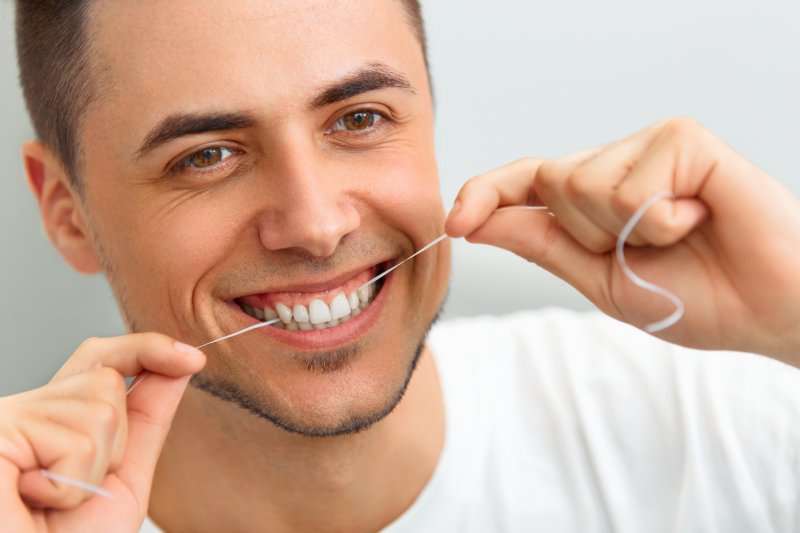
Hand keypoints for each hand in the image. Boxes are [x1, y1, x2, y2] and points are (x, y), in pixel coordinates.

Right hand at [0, 334, 205, 531]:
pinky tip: (32, 499)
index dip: (146, 350)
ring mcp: (8, 416)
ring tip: (49, 501)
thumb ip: (148, 421)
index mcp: (56, 418)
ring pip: (99, 411)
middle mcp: (27, 409)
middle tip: (73, 491)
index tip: (193, 358)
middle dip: (115, 443)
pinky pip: (75, 442)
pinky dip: (68, 486)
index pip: (101, 361)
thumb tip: (179, 364)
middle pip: (106, 381)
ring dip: (90, 472)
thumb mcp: (122, 479)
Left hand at [446, 118, 799, 361]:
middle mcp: (617, 164)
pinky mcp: (682, 138)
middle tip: (645, 249)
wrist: (769, 309)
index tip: (455, 222)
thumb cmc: (695, 295)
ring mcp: (649, 146)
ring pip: (581, 182)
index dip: (486, 196)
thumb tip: (476, 222)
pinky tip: (698, 217)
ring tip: (680, 233)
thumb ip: (541, 244)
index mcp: (594, 200)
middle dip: (586, 234)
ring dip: (625, 231)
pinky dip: (661, 221)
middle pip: (547, 182)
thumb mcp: (601, 279)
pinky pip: (630, 185)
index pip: (525, 183)